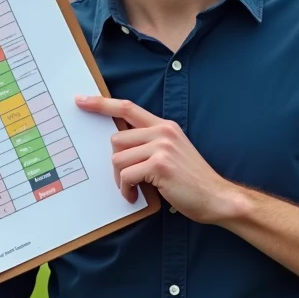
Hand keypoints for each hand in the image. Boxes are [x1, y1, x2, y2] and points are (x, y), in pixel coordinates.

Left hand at [74, 95, 242, 224]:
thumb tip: (119, 146)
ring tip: (133, 189)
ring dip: (120, 179)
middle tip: (127, 179)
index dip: (102, 104)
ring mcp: (161, 147)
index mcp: (164, 126)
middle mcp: (162, 132)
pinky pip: (126, 175)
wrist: (216, 197)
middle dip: (116, 163)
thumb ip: (150, 144)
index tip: (82, 100)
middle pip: (116, 139)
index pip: (128, 108)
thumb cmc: (192, 181)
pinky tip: (135, 196)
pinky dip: (126, 189)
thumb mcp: (172, 152)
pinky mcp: (159, 165)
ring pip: (118, 158)